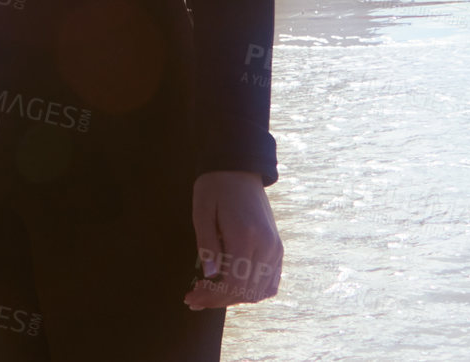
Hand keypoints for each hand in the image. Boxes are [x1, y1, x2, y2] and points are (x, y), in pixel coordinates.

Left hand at [185, 170, 281, 308]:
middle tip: (194, 296)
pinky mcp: (278, 248)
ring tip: (210, 291)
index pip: (233, 283)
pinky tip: (233, 286)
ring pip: (259, 292)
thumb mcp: (202, 212)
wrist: (240, 169)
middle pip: (245, 292)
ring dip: (234, 298)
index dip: (212, 296)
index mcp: (246, 235)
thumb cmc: (215, 188)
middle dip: (218, 299)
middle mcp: (266, 246)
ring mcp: (275, 248)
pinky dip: (252, 292)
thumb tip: (210, 276)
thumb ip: (206, 245)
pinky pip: (270, 283)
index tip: (191, 296)